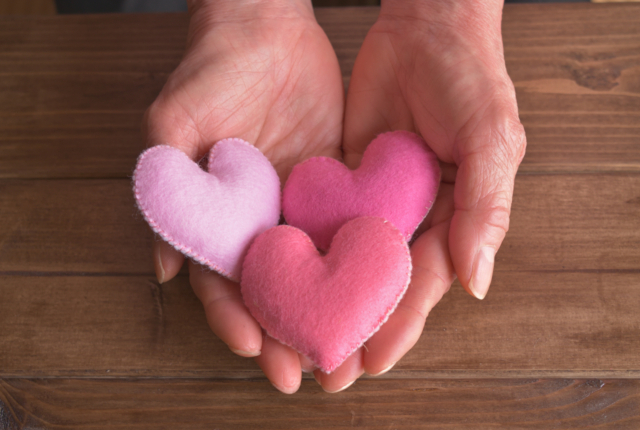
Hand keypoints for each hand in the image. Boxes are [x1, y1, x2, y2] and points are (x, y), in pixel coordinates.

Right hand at [143, 0, 343, 392]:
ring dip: (325, 315)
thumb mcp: (174, 123)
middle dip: (286, 334)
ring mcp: (294, 210)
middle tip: (309, 374)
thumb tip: (162, 268)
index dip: (233, 318)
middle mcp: (255, 223)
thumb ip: (166, 191)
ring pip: (311, 275)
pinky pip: (344, 235)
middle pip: (269, 292)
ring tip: (347, 353)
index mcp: (214, 218)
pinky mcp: (330, 190)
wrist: (265, 29)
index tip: (255, 349)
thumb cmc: (211, 71)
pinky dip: (357, 269)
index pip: (220, 282)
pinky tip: (374, 297)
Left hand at [314, 0, 526, 391]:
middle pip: (382, 283)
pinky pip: (324, 220)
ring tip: (299, 339)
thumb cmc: (469, 79)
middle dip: (359, 326)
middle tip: (328, 370)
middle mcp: (413, 217)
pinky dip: (307, 251)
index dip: (401, 324)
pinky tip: (284, 280)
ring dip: (329, 301)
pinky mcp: (345, 180)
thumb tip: (476, 282)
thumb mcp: (490, 139)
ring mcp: (376, 201)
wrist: (424, 28)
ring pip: (349, 262)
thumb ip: (485, 208)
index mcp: (453, 217)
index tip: (374, 361)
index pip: (424, 282)